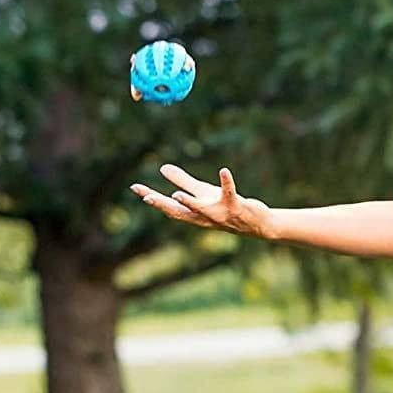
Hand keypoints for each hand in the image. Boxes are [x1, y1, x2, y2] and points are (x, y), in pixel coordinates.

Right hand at [129, 163, 273, 238]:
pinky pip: (230, 194)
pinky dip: (227, 183)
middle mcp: (204, 217)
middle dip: (162, 204)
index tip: (135, 188)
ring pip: (203, 211)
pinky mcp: (236, 207)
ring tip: (177, 194)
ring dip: (190, 203)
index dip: (152, 197)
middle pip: (180, 212)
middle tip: (146, 197)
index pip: (169, 207)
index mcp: (194, 213)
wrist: (256, 224)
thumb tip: (163, 168)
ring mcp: (220, 214)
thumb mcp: (203, 193)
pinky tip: (223, 171)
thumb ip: (183, 182)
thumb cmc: (226, 208)